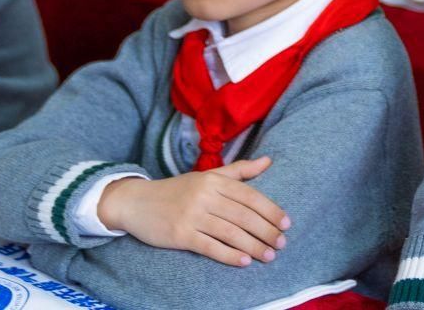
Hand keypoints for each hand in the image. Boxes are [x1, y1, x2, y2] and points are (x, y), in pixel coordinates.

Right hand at [96, 156, 289, 266]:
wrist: (137, 202)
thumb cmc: (177, 190)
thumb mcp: (206, 176)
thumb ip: (238, 170)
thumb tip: (268, 161)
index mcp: (213, 180)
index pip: (249, 195)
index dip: (270, 210)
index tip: (286, 223)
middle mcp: (205, 195)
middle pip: (243, 215)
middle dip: (266, 231)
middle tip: (282, 244)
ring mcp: (192, 215)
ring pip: (231, 232)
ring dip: (254, 246)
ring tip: (269, 256)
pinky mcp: (181, 235)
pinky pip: (210, 246)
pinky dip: (229, 255)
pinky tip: (244, 261)